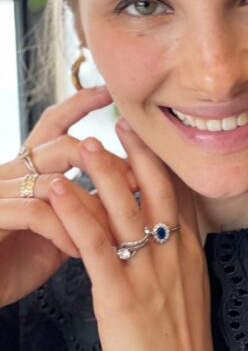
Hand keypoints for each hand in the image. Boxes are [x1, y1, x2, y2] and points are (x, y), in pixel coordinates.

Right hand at [0, 87, 134, 307]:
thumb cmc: (17, 260)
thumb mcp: (58, 227)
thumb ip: (84, 204)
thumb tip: (131, 188)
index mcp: (27, 169)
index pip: (53, 123)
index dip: (80, 103)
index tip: (109, 91)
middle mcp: (10, 173)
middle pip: (61, 146)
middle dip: (103, 161)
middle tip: (133, 181)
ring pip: (53, 181)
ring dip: (89, 204)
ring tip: (115, 226)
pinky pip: (36, 212)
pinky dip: (64, 229)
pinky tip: (80, 248)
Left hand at [49, 120, 247, 350]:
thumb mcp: (191, 295)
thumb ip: (181, 260)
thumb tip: (171, 235)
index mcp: (190, 253)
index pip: (179, 195)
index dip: (161, 162)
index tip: (146, 135)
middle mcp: (174, 254)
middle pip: (155, 189)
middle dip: (135, 153)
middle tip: (117, 122)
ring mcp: (149, 271)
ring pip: (124, 208)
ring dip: (100, 171)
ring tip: (81, 144)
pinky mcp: (120, 294)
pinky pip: (96, 244)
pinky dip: (75, 212)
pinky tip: (58, 192)